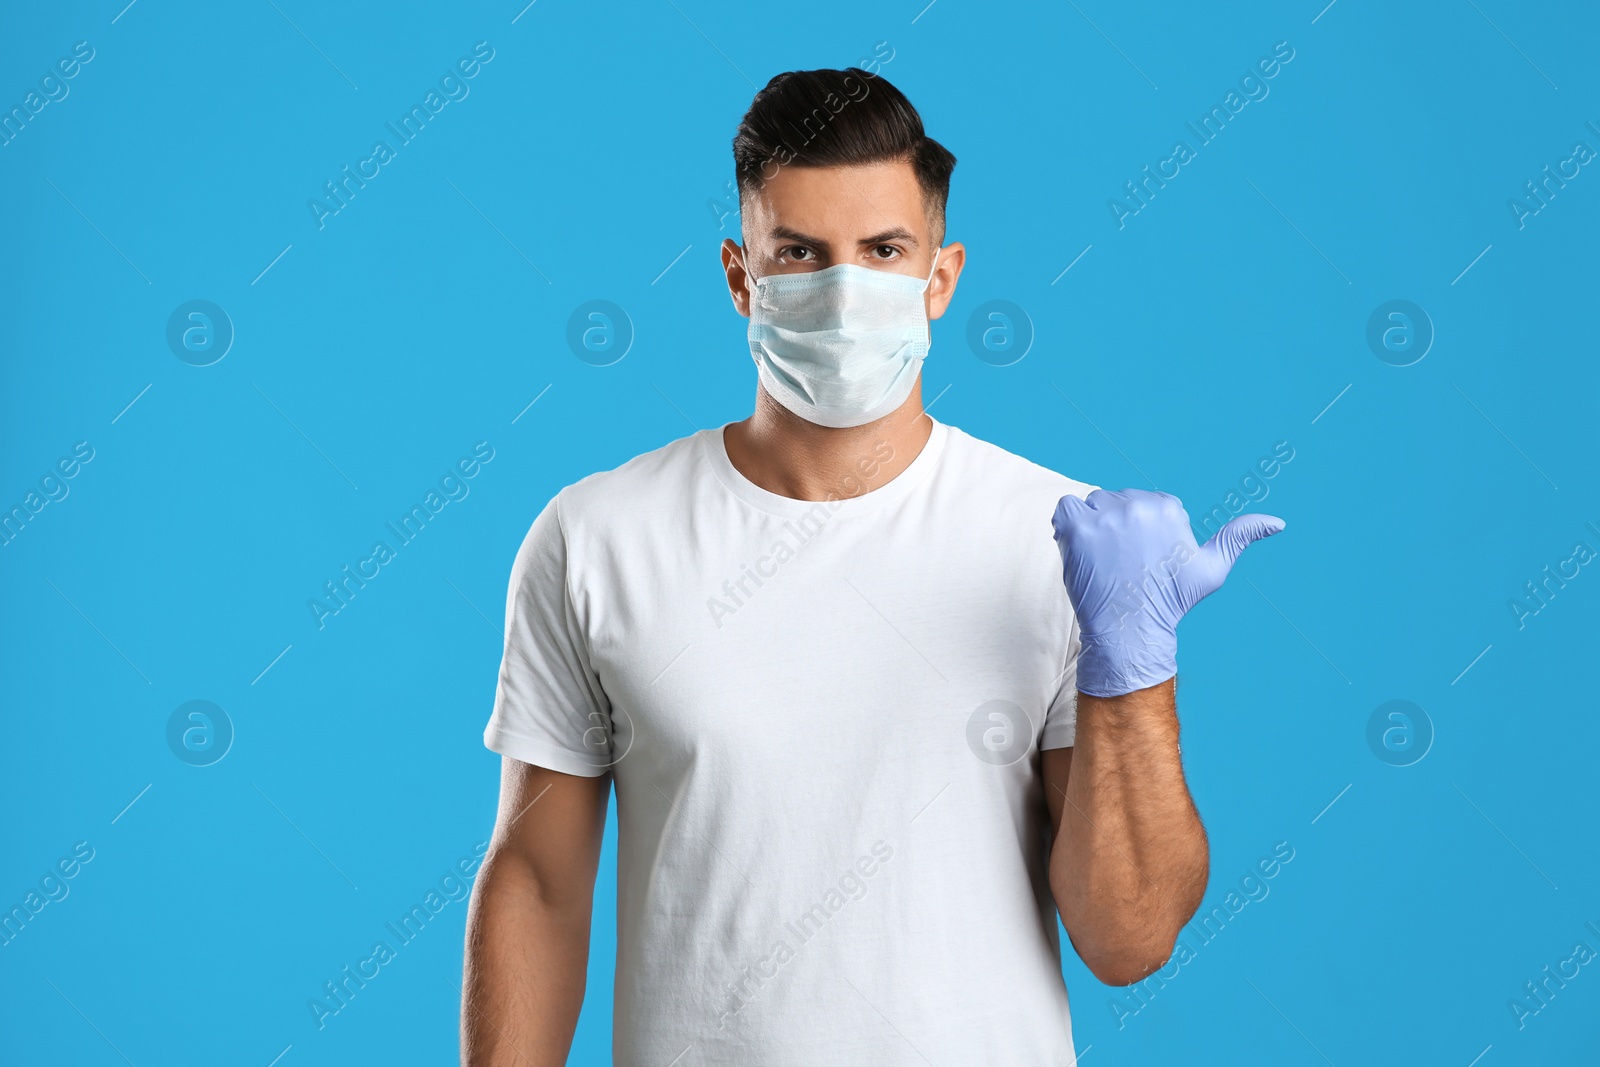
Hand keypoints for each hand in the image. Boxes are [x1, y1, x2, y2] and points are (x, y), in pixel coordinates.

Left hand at [1051, 488, 1283, 696]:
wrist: (1130, 631)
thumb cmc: (1170, 602)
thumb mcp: (1212, 569)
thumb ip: (1238, 537)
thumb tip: (1278, 523)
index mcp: (1167, 508)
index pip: (1144, 503)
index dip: (1139, 531)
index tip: (1141, 558)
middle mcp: (1137, 506)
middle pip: (1116, 501)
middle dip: (1116, 526)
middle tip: (1120, 562)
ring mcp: (1104, 517)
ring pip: (1092, 504)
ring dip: (1092, 525)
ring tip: (1101, 558)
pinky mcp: (1076, 529)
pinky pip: (1065, 508)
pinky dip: (1067, 525)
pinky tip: (1079, 549)